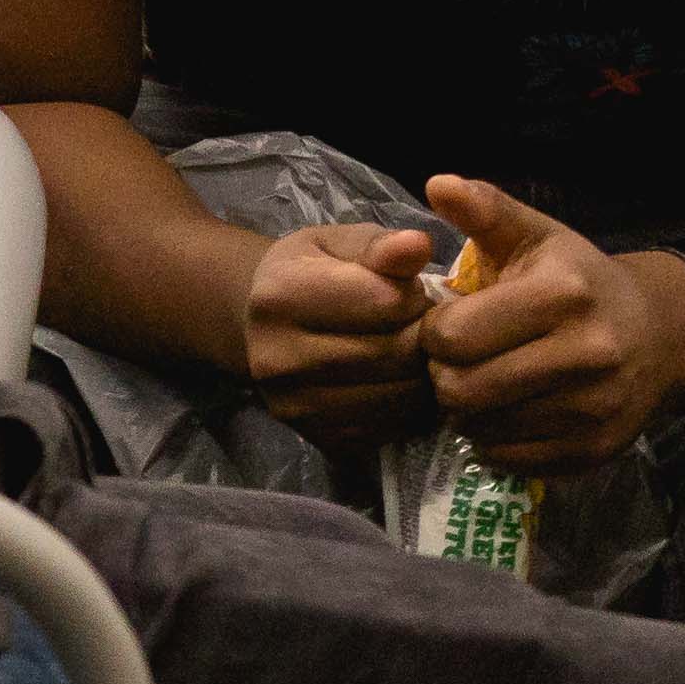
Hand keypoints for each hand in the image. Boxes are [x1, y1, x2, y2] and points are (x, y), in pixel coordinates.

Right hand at [238, 224, 441, 446]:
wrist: (263, 327)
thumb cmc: (309, 274)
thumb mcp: (337, 244)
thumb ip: (378, 245)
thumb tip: (418, 245)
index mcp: (281, 297)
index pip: (385, 302)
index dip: (413, 295)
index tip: (406, 290)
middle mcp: (278, 359)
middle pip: (393, 353)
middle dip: (422, 336)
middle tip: (417, 323)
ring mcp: (295, 407)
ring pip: (398, 396)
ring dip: (421, 374)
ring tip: (410, 351)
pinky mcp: (319, 439)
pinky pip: (390, 428)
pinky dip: (408, 407)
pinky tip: (397, 381)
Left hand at [412, 176, 684, 472]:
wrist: (660, 334)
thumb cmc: (579, 279)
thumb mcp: (536, 234)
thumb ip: (485, 209)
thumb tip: (436, 183)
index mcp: (562, 295)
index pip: (452, 337)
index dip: (434, 334)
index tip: (447, 325)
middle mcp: (585, 354)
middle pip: (462, 390)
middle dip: (444, 376)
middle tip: (456, 361)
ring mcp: (594, 409)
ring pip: (482, 430)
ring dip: (467, 412)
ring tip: (481, 383)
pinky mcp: (594, 451)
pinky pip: (511, 461)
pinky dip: (496, 441)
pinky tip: (507, 411)